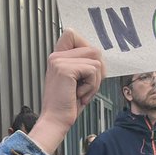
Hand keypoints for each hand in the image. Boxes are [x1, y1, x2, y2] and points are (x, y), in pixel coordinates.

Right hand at [28, 29, 104, 152]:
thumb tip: (99, 55)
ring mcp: (59, 61)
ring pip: (96, 60)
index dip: (87, 49)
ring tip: (82, 92)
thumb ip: (84, 64)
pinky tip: (79, 95)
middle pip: (93, 50)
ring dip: (95, 80)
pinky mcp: (64, 69)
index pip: (72, 33)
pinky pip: (93, 70)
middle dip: (98, 71)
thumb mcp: (77, 80)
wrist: (56, 121)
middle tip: (87, 87)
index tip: (85, 70)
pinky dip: (92, 86)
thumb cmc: (68, 104)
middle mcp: (56, 56)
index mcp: (58, 56)